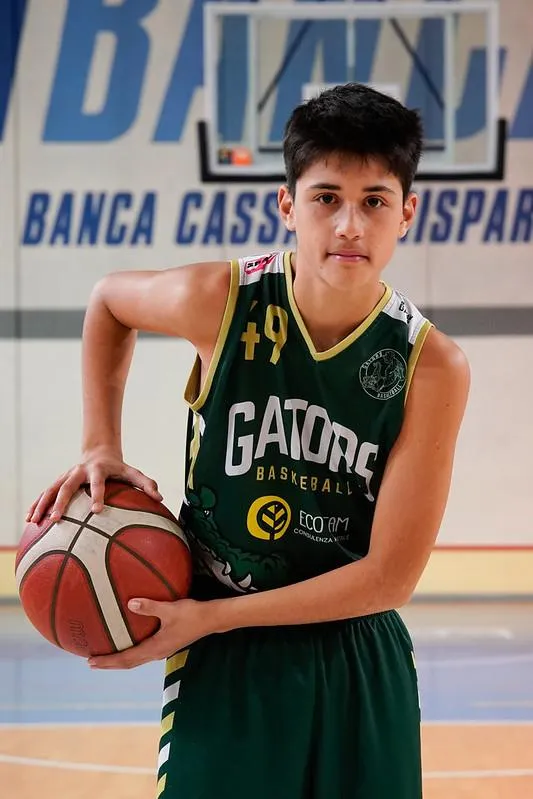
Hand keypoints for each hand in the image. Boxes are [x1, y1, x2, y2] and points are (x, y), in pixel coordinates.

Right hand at [26, 447, 162, 523]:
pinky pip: (46, 493)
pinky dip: (37, 504)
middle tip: (56, 519)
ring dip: (42, 504)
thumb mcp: (133, 473)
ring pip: (51, 489)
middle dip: (61, 502)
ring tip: (34, 521)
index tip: (97, 510)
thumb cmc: (119, 467)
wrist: (99, 452)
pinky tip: (28, 519)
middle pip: (67, 486)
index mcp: (98, 470)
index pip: (97, 483)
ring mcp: (67, 476)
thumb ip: (146, 484)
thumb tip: (160, 498)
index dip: (97, 495)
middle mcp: (79, 472)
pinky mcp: (59, 481)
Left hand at [88, 598, 215, 668]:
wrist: (211, 619)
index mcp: (155, 648)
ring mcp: (162, 650)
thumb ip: (150, 606)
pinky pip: (143, 652)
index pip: (126, 659)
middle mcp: (157, 653)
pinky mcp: (167, 644)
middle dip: (110, 664)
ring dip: (121, 659)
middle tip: (92, 662)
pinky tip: (129, 642)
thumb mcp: (169, 608)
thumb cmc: (192, 614)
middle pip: (129, 663)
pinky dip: (131, 652)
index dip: (108, 661)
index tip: (91, 662)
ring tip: (107, 655)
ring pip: (136, 659)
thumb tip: (129, 602)